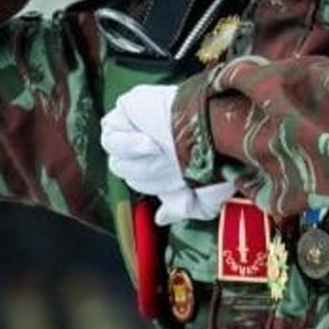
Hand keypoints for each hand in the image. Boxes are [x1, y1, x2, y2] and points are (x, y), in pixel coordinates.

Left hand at [100, 84, 235, 225]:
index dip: (160, 188)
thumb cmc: (217, 154)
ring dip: (139, 161)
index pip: (146, 185)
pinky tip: (147, 141)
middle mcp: (150, 147)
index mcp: (165, 163)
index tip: (179, 186)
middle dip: (150, 174)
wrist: (213, 126)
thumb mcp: (207, 193)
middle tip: (171, 163)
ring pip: (117, 159)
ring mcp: (136, 128)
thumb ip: (183, 208)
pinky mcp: (126, 110)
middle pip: (129, 174)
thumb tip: (161, 218)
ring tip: (159, 149)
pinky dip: (126, 144)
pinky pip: (110, 135)